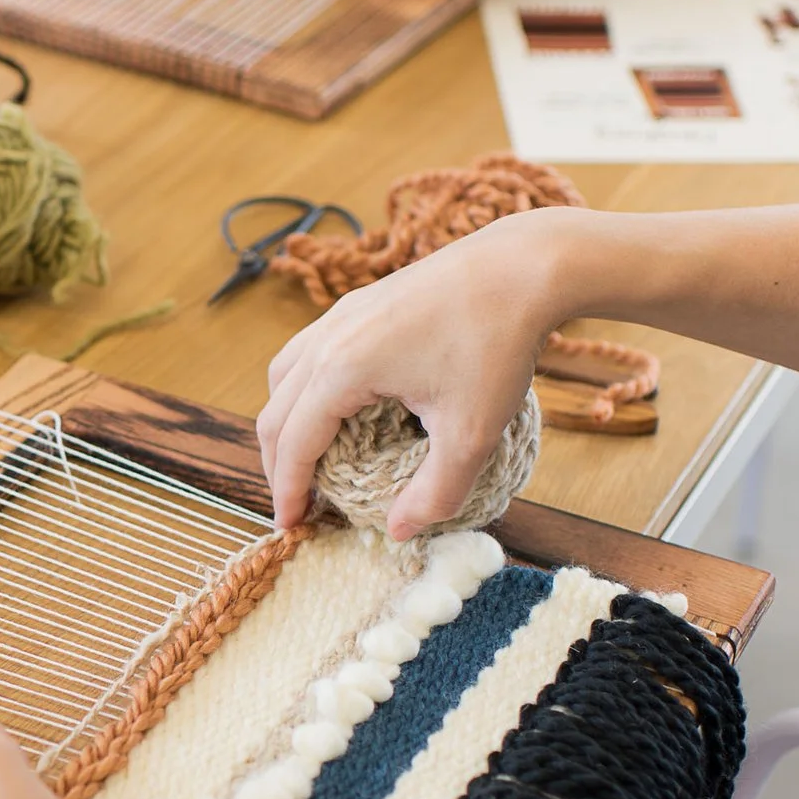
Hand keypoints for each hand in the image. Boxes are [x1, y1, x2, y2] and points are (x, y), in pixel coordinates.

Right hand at [256, 211, 570, 533]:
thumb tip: (399, 531)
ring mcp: (341, 314)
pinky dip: (304, 389)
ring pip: (285, 376)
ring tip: (307, 459)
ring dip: (286, 423)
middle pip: (276, 411)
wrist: (522, 267)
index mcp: (342, 369)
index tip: (292, 526)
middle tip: (297, 504)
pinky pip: (309, 351)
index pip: (294, 443)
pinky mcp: (360, 302)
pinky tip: (336, 406)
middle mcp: (328, 338)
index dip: (288, 491)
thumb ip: (434, 492)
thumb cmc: (496, 343)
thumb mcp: (471, 433)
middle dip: (278, 463)